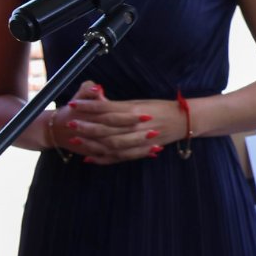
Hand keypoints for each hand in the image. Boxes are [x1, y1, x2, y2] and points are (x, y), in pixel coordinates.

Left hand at [59, 82, 178, 164]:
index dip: (88, 107)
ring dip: (92, 143)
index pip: (107, 108)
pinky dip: (105, 158)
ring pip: (112, 144)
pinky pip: (121, 156)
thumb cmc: (161, 108)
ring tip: (76, 141)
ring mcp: (140, 139)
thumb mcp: (140, 102)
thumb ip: (118, 104)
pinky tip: (90, 158)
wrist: (185, 120)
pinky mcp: (143, 150)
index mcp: (135, 109)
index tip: (73, 104)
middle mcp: (137, 125)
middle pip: (107, 127)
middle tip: (70, 124)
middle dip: (87, 127)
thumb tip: (95, 96)